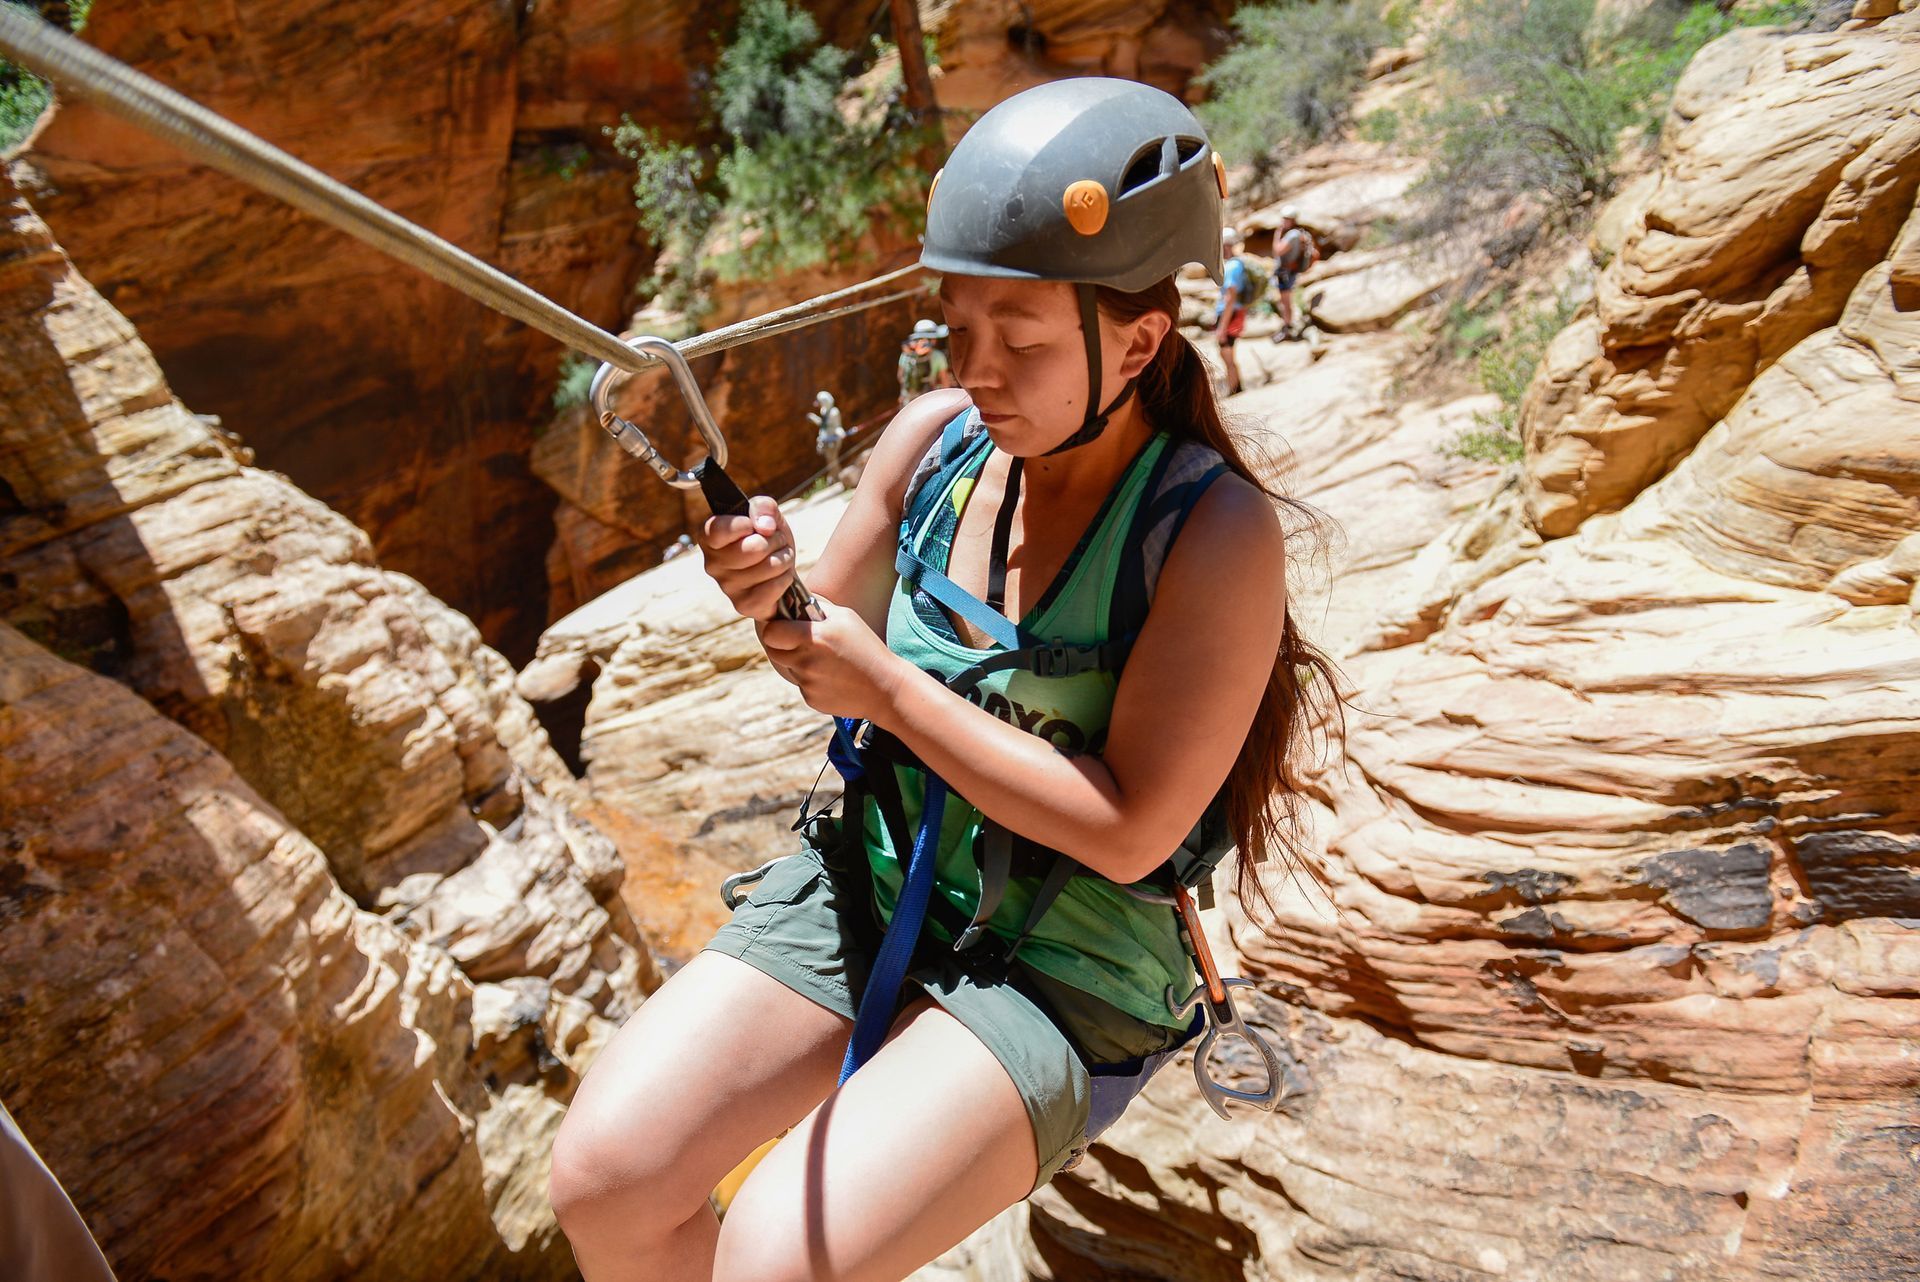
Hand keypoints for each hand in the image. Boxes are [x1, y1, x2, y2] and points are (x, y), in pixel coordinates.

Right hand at [700, 495, 797, 620]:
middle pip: (754, 548)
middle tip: (775, 542)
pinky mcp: (743, 606)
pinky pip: (775, 587)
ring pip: (769, 566)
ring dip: (784, 558)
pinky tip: (780, 576)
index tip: (752, 524)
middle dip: (774, 541)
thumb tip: (764, 526)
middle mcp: (712, 564)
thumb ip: (762, 507)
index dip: (742, 525)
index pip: (718, 529)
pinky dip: (785, 578)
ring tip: (780, 557)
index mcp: (709, 538)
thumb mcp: (766, 514)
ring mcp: (727, 588)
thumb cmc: (767, 539)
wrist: (780, 569)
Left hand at [758, 596, 907, 721]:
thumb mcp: (846, 617)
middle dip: (783, 645)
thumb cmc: (867, 647)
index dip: (775, 629)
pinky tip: (834, 677)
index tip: (784, 627)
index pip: (771, 633)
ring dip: (800, 663)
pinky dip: (813, 680)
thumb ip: (816, 606)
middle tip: (801, 642)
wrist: (886, 688)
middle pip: (774, 651)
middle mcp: (806, 661)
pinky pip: (803, 685)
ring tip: (828, 661)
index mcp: (813, 637)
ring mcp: (808, 683)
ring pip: (790, 669)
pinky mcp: (811, 700)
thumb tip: (792, 597)